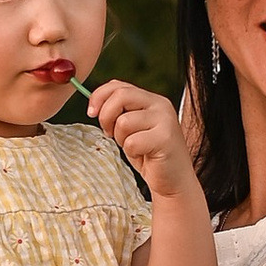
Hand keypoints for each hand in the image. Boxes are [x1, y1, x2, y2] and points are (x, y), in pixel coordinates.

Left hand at [87, 79, 198, 200]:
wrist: (173, 179)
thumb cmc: (149, 154)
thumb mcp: (132, 127)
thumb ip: (120, 111)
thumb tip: (94, 105)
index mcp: (151, 99)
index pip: (118, 85)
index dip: (99, 96)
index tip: (91, 113)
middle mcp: (160, 105)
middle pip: (120, 95)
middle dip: (106, 116)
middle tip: (110, 133)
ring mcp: (165, 121)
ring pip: (124, 121)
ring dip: (121, 138)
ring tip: (134, 146)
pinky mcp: (165, 139)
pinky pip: (132, 142)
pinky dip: (132, 152)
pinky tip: (144, 155)